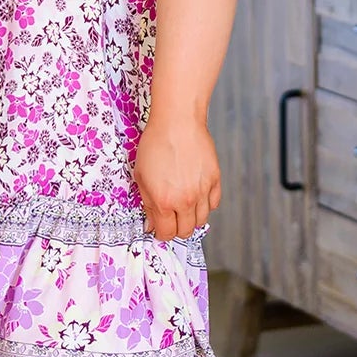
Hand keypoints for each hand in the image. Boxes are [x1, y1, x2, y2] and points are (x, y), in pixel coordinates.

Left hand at [133, 113, 220, 241]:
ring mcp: (203, 191)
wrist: (178, 122)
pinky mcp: (215, 180)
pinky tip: (196, 195)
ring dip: (191, 218)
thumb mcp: (140, 176)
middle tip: (170, 218)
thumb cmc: (155, 144)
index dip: (161, 233)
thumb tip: (151, 225)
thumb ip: (147, 204)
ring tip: (183, 206)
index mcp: (164, 201)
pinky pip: (213, 203)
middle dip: (176, 228)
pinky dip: (205, 204)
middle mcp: (185, 200)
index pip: (166, 233)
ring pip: (201, 220)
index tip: (159, 227)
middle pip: (185, 231)